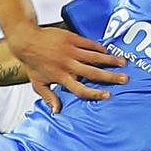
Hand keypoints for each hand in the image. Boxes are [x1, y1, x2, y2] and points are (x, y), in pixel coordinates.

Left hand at [7, 24, 126, 112]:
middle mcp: (67, 65)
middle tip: (124, 79)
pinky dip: (100, 48)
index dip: (95, 93)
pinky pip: (89, 44)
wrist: (26, 40)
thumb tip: (56, 111)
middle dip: (110, 77)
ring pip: (94, 57)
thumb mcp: (38, 83)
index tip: (108, 95)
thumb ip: (49, 97)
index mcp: (60, 77)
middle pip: (92, 73)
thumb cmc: (32, 62)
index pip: (80, 89)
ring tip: (123, 63)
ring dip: (110, 60)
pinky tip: (108, 51)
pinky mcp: (71, 38)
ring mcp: (70, 51)